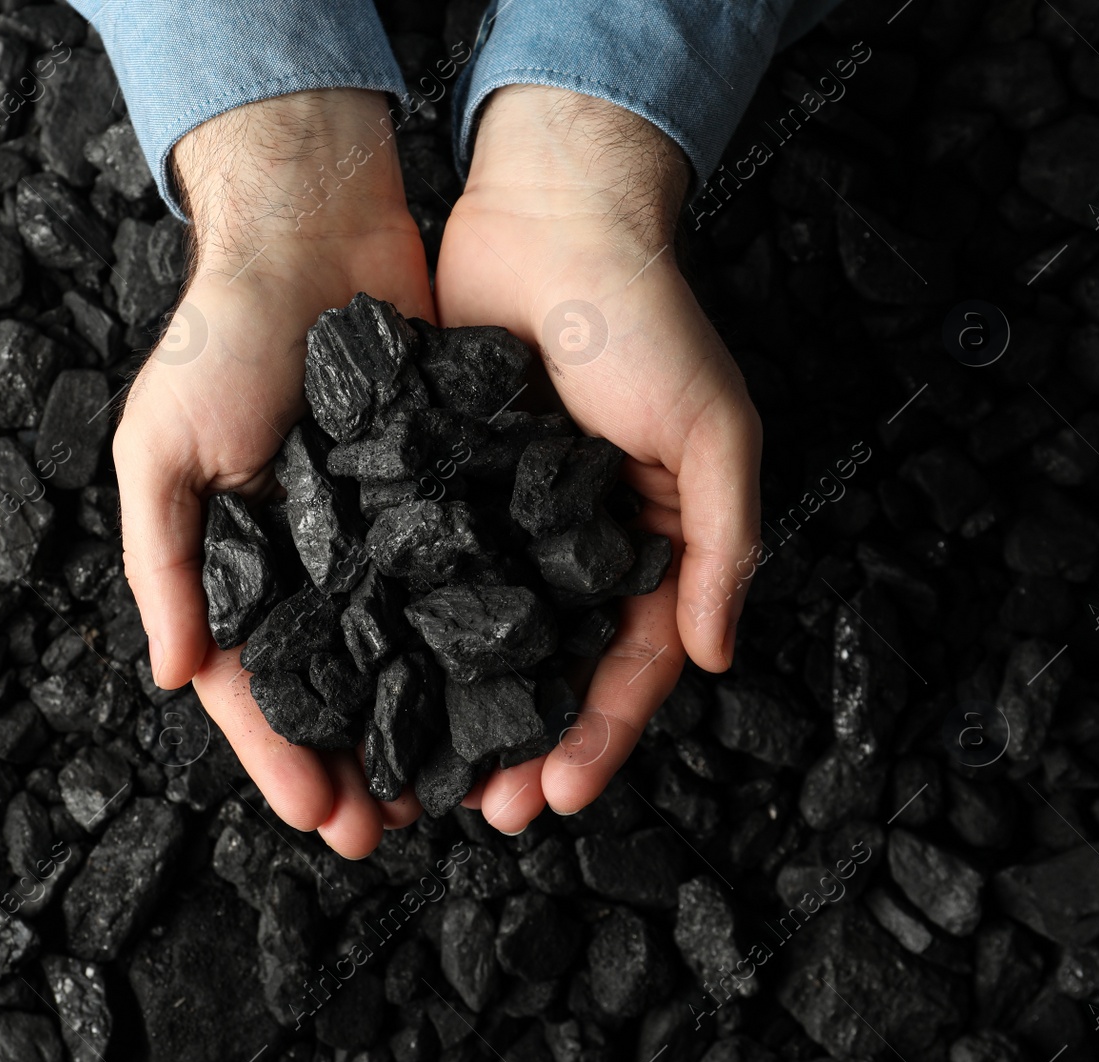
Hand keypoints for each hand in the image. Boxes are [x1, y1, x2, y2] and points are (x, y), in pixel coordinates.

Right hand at [113, 90, 433, 857]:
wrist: (311, 234)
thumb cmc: (220, 337)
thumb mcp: (160, 447)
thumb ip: (165, 561)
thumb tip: (176, 676)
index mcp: (238, 565)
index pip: (259, 684)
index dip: (284, 758)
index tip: (324, 820)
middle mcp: (310, 562)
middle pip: (338, 688)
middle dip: (360, 764)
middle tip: (398, 830)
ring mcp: (378, 535)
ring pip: (403, 653)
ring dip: (421, 724)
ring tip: (453, 789)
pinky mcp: (441, 495)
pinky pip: (458, 584)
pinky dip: (473, 642)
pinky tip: (502, 692)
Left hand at [434, 86, 762, 832]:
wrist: (549, 214)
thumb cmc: (642, 317)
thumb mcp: (710, 429)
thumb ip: (724, 542)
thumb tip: (718, 660)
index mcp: (645, 541)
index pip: (629, 663)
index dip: (600, 735)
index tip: (555, 794)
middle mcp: (571, 543)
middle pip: (547, 669)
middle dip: (519, 744)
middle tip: (480, 810)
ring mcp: (501, 519)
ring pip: (477, 636)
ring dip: (454, 708)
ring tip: (422, 774)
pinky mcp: (437, 485)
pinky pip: (420, 572)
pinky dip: (402, 629)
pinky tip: (374, 678)